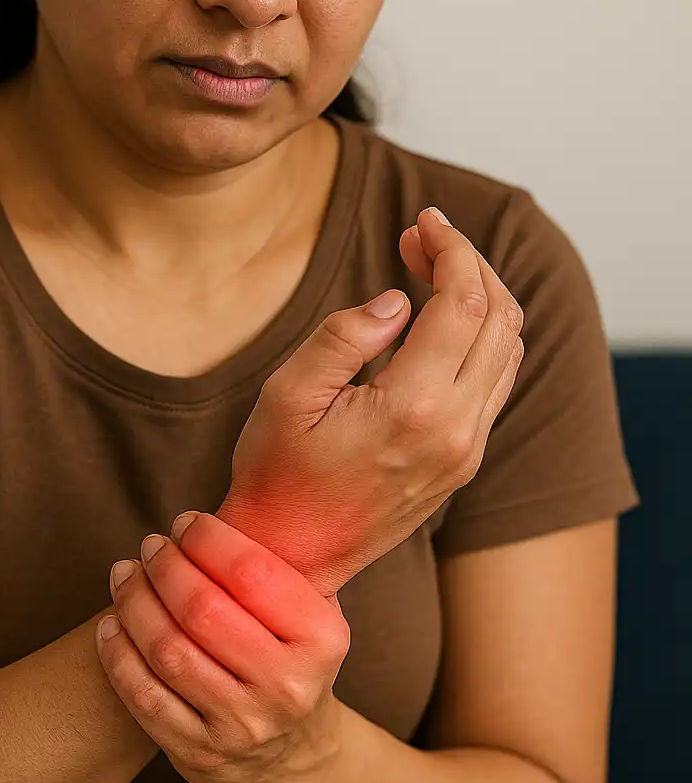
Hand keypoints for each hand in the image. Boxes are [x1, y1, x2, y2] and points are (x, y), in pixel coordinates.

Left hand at [95, 511, 350, 782]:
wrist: (291, 752)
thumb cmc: (288, 656)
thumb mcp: (308, 613)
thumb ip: (274, 566)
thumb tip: (212, 509)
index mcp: (322, 641)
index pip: (253, 571)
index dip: (207, 538)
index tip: (185, 523)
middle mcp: (288, 688)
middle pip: (202, 609)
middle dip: (165, 566)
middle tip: (150, 545)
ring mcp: (242, 727)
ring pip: (166, 650)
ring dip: (134, 601)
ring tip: (124, 574)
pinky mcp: (200, 754)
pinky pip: (144, 695)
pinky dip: (118, 652)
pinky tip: (112, 622)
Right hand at [217, 207, 524, 595]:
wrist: (290, 561)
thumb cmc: (275, 477)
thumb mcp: (286, 395)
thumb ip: (344, 336)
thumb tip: (398, 301)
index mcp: (414, 408)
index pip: (463, 302)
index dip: (451, 248)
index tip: (422, 221)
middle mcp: (457, 431)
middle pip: (500, 317)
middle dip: (469, 263)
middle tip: (422, 238)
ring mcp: (468, 452)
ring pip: (509, 349)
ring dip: (481, 298)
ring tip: (430, 271)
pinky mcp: (464, 463)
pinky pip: (496, 382)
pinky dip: (482, 336)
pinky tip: (440, 321)